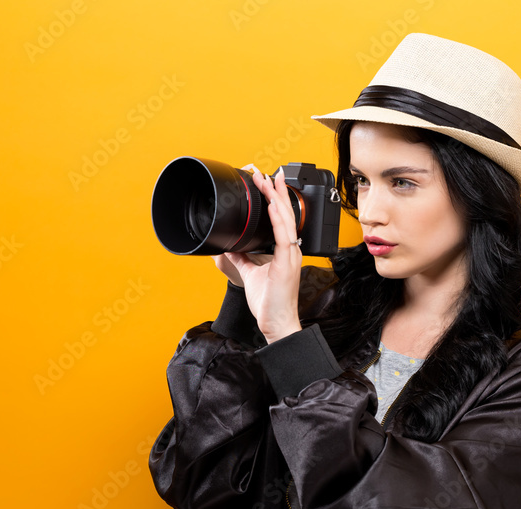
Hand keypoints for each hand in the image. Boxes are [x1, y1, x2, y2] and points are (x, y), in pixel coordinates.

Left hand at [222, 164, 302, 343]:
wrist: (276, 323)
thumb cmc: (269, 303)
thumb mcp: (251, 273)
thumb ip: (242, 258)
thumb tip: (230, 245)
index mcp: (284, 251)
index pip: (283, 219)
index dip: (277, 199)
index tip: (270, 183)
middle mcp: (290, 250)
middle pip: (285, 214)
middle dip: (276, 192)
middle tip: (268, 173)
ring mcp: (290, 256)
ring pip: (285, 220)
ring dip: (275, 199)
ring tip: (268, 181)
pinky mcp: (286, 263)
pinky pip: (283, 236)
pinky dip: (277, 219)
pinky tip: (272, 206)